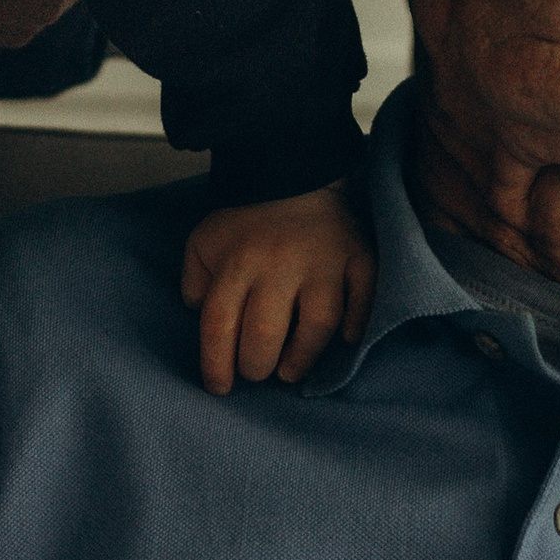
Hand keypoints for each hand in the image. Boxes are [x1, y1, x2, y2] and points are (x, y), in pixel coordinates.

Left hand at [180, 180, 374, 395]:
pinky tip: (346, 341)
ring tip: (290, 371)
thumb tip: (199, 317)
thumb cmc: (245, 218)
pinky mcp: (357, 255)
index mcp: (236, 262)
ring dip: (303, 357)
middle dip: (257, 366)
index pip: (219, 326)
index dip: (216, 365)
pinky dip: (358, 321)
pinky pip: (364, 294)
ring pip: (318, 323)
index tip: (219, 387)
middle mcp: (278, 264)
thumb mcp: (203, 242)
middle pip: (266, 332)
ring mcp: (323, 261)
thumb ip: (195, 281)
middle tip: (257, 372)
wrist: (294, 171)